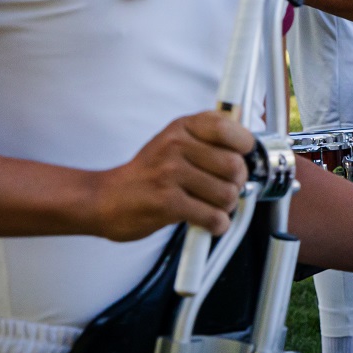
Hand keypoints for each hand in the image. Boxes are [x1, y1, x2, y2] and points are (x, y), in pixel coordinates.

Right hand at [88, 110, 253, 240]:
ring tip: (211, 205)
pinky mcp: (167, 203)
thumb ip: (208, 139)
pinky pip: (213, 217)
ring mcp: (170, 174)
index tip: (243, 156)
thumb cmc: (146, 174)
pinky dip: (217, 224)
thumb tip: (249, 141)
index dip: (244, 146)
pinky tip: (208, 222)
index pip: (228, 128)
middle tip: (225, 188)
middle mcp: (175, 146)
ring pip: (227, 194)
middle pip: (235, 165)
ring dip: (226, 207)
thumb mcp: (172, 142)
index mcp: (181, 128)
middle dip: (237, 183)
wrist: (103, 199)